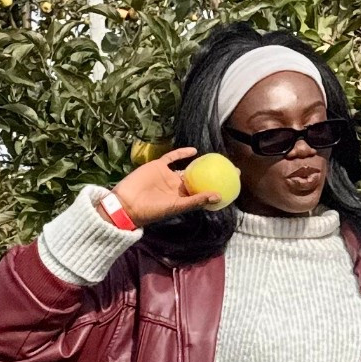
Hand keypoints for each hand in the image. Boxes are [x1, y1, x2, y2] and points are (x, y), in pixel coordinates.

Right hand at [110, 149, 224, 226]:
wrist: (127, 203)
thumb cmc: (152, 210)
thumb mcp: (177, 206)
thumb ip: (196, 201)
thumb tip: (218, 196)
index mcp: (182, 198)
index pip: (203, 192)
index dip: (217, 187)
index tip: (233, 182)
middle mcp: (177, 187)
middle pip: (199, 178)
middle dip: (213, 174)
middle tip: (230, 168)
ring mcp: (168, 176)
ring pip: (187, 167)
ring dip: (199, 163)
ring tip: (214, 158)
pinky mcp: (158, 166)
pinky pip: (172, 158)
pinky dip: (182, 153)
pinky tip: (194, 151)